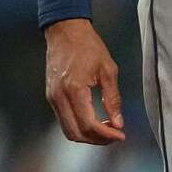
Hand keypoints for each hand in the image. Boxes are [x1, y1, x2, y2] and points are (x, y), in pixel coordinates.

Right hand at [44, 18, 125, 144]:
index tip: (121, 135)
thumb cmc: (88, 47)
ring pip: (67, 130)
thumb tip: (118, 123)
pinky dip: (78, 126)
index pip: (88, 124)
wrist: (64, 31)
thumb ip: (113, 99)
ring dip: (87, 135)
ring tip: (105, 129)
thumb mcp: (108, 70)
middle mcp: (59, 97)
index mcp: (74, 89)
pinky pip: (63, 120)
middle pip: (75, 133)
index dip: (106, 135)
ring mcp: (52, 97)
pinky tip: (93, 120)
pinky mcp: (50, 96)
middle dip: (97, 140)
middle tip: (114, 135)